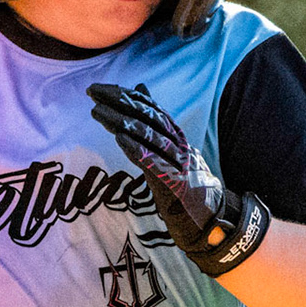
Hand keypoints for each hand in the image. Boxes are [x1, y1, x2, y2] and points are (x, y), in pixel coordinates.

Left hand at [89, 82, 269, 276]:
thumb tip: (140, 89)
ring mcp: (179, 163)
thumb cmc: (185, 183)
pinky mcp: (176, 183)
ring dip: (122, 122)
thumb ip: (154, 122)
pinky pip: (154, 163)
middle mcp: (179, 145)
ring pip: (150, 137)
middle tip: (94, 93)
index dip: (126, 96)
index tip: (101, 88)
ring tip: (98, 112)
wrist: (211, 217)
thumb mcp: (170, 151)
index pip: (151, 109)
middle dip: (120, 102)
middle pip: (148, 117)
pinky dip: (137, 149)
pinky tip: (120, 138)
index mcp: (176, 137)